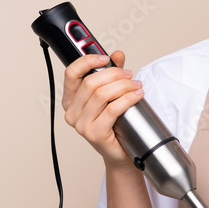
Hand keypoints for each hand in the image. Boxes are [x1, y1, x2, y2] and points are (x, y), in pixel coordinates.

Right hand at [62, 50, 144, 166]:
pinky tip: (138, 95)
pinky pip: (112, 109)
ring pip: (102, 95)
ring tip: (136, 85)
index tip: (105, 58)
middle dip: (114, 74)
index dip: (87, 61)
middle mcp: (72, 112)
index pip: (71, 73)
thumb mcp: (111, 95)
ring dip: (123, 86)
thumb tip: (117, 54)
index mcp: (70, 100)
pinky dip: (128, 99)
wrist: (120, 153)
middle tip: (129, 75)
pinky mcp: (94, 133)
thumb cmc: (114, 124)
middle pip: (91, 83)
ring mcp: (81, 124)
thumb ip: (112, 74)